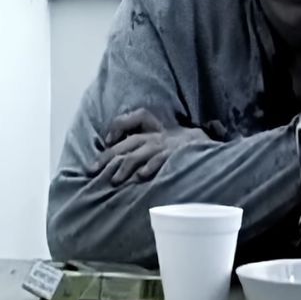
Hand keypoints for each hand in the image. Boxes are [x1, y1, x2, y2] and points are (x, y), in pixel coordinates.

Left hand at [91, 108, 210, 184]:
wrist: (207, 145)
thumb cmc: (180, 144)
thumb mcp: (162, 137)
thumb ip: (143, 143)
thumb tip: (123, 160)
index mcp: (153, 128)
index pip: (133, 119)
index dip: (118, 127)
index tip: (106, 140)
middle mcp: (156, 136)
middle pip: (128, 143)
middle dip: (108, 157)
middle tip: (93, 170)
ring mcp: (165, 145)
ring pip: (139, 154)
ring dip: (125, 166)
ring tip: (114, 180)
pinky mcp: (174, 155)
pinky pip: (160, 160)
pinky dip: (150, 167)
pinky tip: (140, 176)